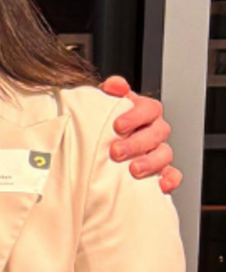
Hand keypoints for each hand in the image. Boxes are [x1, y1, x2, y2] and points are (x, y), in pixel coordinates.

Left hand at [99, 76, 180, 191]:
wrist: (99, 147)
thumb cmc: (104, 124)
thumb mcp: (103, 105)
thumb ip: (110, 92)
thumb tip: (114, 85)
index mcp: (144, 112)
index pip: (149, 108)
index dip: (136, 116)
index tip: (118, 125)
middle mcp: (154, 130)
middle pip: (157, 133)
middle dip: (137, 143)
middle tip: (116, 151)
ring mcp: (158, 151)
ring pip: (165, 154)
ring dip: (150, 162)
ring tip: (133, 170)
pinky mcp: (160, 171)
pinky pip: (172, 175)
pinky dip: (169, 179)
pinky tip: (159, 185)